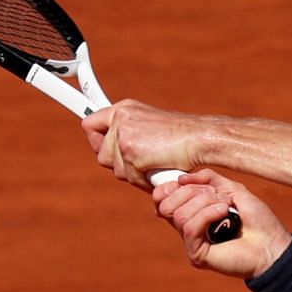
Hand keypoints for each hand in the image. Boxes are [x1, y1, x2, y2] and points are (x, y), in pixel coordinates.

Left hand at [83, 98, 211, 186]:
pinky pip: (129, 177)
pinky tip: (159, 172)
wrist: (200, 138)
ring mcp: (124, 134)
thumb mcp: (151, 129)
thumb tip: (117, 156)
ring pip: (114, 168)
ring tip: (155, 167)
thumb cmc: (184, 138)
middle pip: (101, 153)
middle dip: (120, 165)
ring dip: (134, 175)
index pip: (91, 123)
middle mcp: (120, 117)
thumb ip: (131, 136)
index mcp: (124, 109)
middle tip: (140, 165)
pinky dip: (144, 181)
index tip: (97, 145)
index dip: (95, 140)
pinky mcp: (131, 151)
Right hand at [152, 170, 288, 277]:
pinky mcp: (197, 255)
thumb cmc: (258, 220)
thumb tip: (180, 178)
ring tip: (227, 206)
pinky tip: (226, 213)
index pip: (161, 198)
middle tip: (218, 195)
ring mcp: (192, 242)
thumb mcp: (233, 190)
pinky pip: (190, 228)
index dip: (168, 187)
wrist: (273, 245)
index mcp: (192, 212)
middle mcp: (188, 228)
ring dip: (205, 203)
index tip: (184, 181)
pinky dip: (208, 214)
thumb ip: (208, 179)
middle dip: (192, 192)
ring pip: (180, 214)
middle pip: (167, 204)